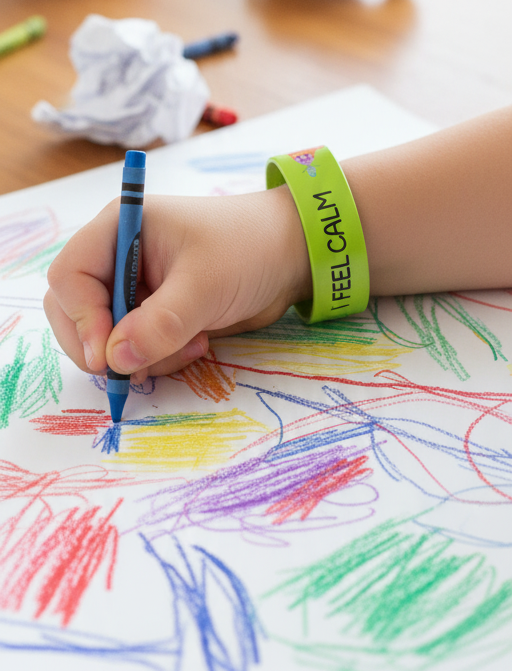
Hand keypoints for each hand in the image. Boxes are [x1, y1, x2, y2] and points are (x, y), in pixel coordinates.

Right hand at [44, 186, 311, 381]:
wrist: (290, 257)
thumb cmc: (248, 250)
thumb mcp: (203, 286)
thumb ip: (158, 325)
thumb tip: (115, 360)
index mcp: (117, 230)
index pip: (70, 278)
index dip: (82, 319)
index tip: (106, 357)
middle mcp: (117, 259)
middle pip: (74, 312)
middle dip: (101, 346)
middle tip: (133, 371)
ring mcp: (135, 290)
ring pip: (106, 339)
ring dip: (140, 357)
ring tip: (189, 346)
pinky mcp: (154, 317)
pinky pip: (136, 351)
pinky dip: (159, 359)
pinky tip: (197, 345)